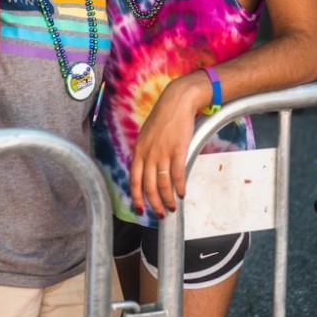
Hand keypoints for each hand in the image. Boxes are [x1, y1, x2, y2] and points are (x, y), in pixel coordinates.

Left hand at [130, 78, 202, 215]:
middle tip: (160, 214)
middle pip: (148, 187)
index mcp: (138, 151)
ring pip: (163, 184)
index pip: (134, 180)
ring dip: (168, 199)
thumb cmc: (162, 118)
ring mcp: (163, 153)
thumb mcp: (146, 135)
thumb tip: (146, 170)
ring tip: (172, 207)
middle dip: (154, 204)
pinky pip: (178, 175)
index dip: (137, 197)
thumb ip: (144, 153)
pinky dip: (180, 187)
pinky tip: (182, 194)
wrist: (176, 102)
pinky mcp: (178, 150)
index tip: (140, 210)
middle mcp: (148, 154)